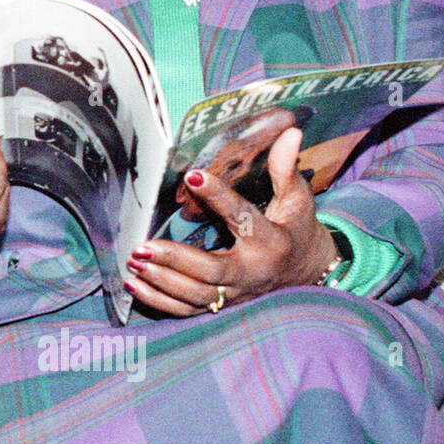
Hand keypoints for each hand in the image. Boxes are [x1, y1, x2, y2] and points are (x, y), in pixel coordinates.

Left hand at [125, 127, 338, 317]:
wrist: (309, 272)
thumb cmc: (297, 229)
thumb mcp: (297, 199)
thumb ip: (285, 169)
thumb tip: (290, 132)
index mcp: (271, 242)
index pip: (242, 218)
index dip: (219, 196)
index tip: (192, 175)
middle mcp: (252, 273)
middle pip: (210, 271)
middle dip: (175, 259)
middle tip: (142, 246)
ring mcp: (236, 294)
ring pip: (196, 296)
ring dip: (161, 281)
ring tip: (133, 260)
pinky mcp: (222, 307)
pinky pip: (188, 311)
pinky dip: (159, 301)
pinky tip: (133, 284)